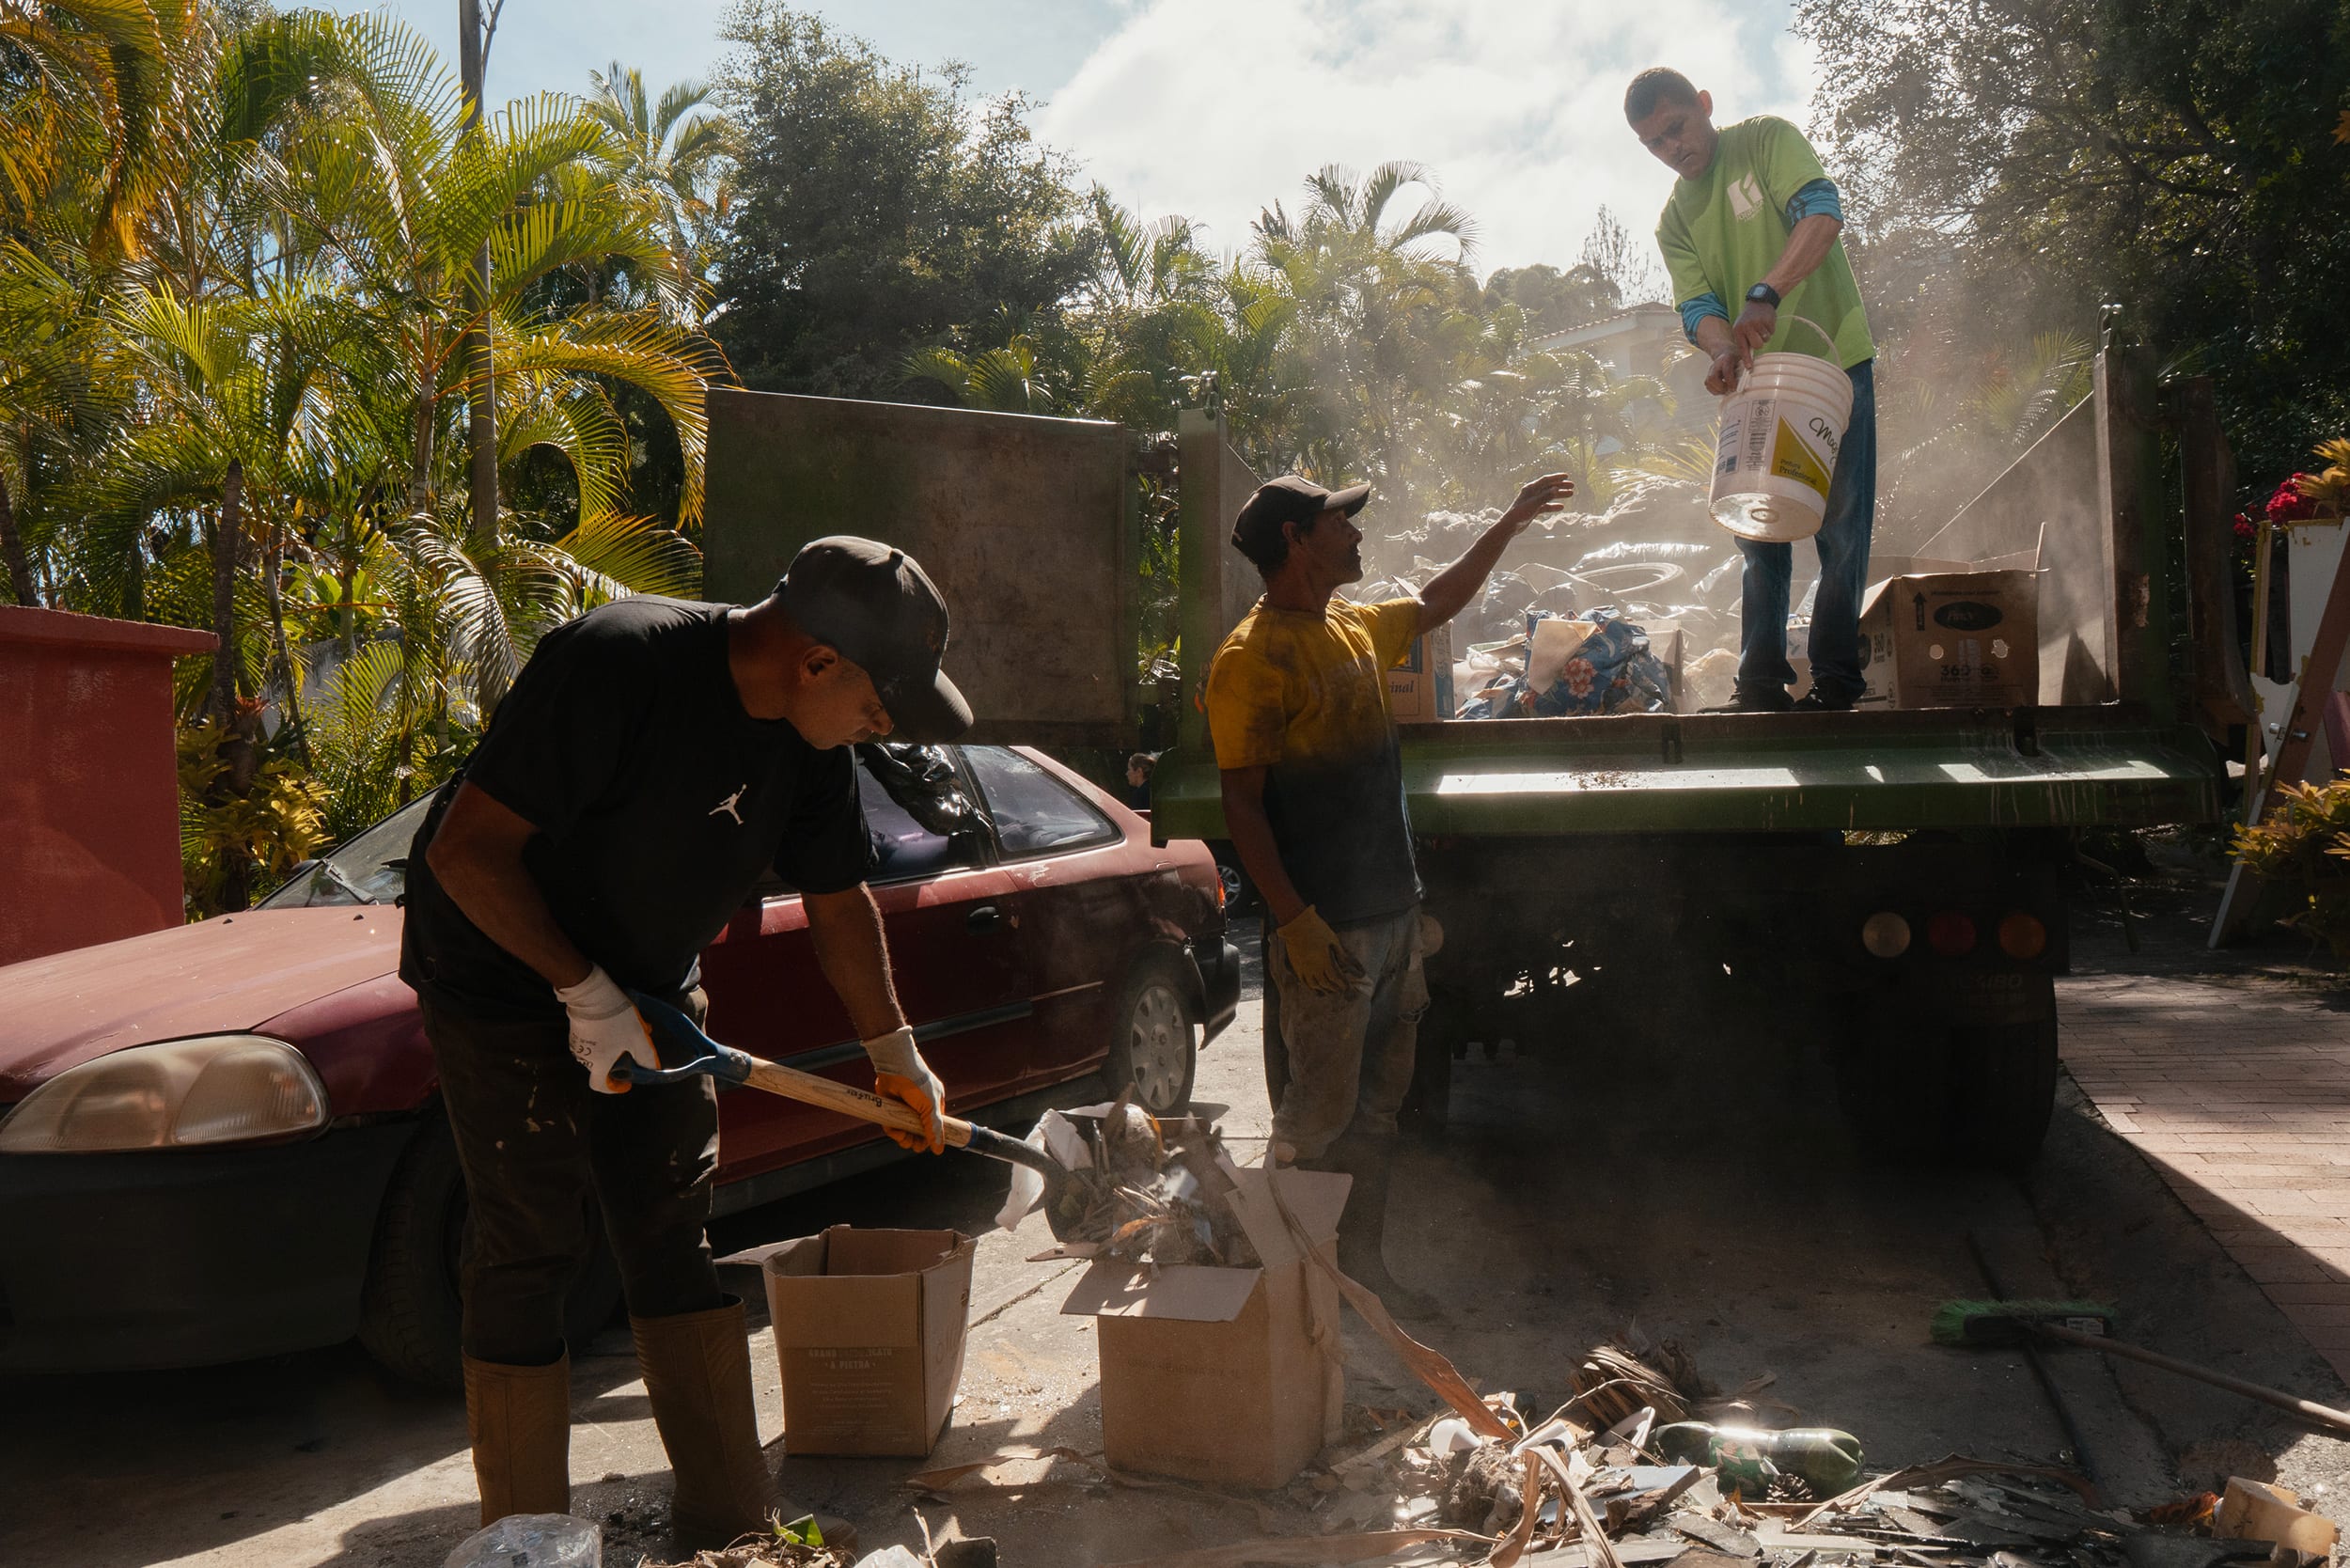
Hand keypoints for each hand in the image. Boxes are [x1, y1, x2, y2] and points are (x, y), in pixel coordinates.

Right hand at [554, 965, 654, 1094]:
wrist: (591, 994)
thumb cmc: (615, 1019)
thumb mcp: (637, 1038)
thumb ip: (645, 1057)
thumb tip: (651, 1069)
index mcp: (598, 1064)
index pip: (600, 1086)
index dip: (614, 1087)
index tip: (626, 1081)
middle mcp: (583, 1058)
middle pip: (602, 1067)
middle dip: (619, 1061)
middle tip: (633, 1048)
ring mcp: (577, 1043)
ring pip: (598, 1052)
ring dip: (614, 1046)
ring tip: (629, 1030)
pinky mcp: (575, 1030)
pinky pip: (592, 1040)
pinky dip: (605, 1037)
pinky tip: (617, 1021)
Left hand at [864, 1025, 944, 1152]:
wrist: (895, 1066)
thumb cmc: (918, 1083)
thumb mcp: (930, 1106)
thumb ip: (934, 1128)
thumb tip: (939, 1150)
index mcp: (934, 1104)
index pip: (934, 1126)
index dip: (930, 1138)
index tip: (926, 1146)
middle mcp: (919, 1107)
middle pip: (918, 1131)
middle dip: (916, 1140)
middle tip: (913, 1145)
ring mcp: (904, 1107)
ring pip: (904, 1130)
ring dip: (904, 1138)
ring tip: (902, 1138)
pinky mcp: (890, 1107)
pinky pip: (892, 1124)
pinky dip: (892, 1130)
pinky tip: (894, 1131)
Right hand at [1277, 905, 1364, 995]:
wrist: (1296, 925)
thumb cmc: (1318, 930)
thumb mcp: (1334, 941)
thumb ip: (1343, 955)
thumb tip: (1352, 965)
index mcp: (1326, 962)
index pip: (1338, 978)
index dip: (1344, 984)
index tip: (1349, 986)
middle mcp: (1315, 969)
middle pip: (1328, 984)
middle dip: (1337, 988)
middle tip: (1342, 989)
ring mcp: (1305, 970)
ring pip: (1317, 986)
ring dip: (1326, 990)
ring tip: (1332, 990)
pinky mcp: (1297, 968)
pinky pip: (1306, 983)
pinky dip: (1313, 988)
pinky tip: (1318, 989)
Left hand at [1499, 472, 1576, 533]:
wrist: (1510, 526)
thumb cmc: (1520, 513)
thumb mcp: (1534, 504)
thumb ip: (1545, 496)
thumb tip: (1557, 488)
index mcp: (1530, 488)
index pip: (1545, 480)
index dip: (1556, 477)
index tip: (1567, 476)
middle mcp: (1532, 493)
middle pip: (1548, 487)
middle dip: (1560, 486)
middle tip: (1572, 486)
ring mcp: (1533, 502)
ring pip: (1548, 496)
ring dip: (1559, 495)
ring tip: (1570, 494)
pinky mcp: (1533, 510)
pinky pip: (1545, 506)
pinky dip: (1553, 506)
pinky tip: (1561, 507)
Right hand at [1705, 347, 1747, 396]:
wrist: (1725, 353)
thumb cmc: (1736, 357)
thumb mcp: (1742, 359)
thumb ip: (1745, 366)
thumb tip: (1748, 376)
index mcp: (1726, 359)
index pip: (1726, 371)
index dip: (1730, 381)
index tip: (1734, 388)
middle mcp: (1716, 364)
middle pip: (1712, 378)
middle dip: (1721, 387)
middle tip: (1729, 389)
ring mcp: (1710, 370)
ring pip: (1708, 382)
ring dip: (1717, 389)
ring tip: (1726, 390)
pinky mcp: (1708, 376)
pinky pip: (1708, 385)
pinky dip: (1715, 390)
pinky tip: (1722, 389)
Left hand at [1731, 300, 1775, 357]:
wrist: (1759, 301)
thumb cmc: (1749, 318)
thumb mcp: (1741, 327)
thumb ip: (1744, 340)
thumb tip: (1748, 358)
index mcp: (1738, 330)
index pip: (1742, 347)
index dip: (1747, 358)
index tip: (1749, 368)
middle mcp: (1746, 327)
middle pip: (1757, 345)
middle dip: (1760, 343)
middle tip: (1758, 334)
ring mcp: (1757, 323)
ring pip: (1765, 340)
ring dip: (1765, 335)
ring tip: (1761, 326)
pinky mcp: (1767, 320)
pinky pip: (1771, 332)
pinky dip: (1770, 329)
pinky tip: (1766, 322)